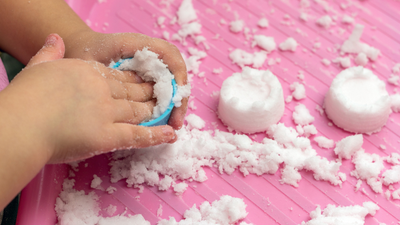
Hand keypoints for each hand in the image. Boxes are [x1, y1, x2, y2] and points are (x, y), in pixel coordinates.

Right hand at [0, 34, 176, 163]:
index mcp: (87, 72)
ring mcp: (106, 112)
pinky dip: (155, 135)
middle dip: (149, 95)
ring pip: (137, 111)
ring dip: (155, 112)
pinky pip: (136, 135)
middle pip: (131, 92)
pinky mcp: (106, 136)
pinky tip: (170, 134)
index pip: (118, 76)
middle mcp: (101, 89)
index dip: (134, 81)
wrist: (19, 125)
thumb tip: (55, 38)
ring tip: (169, 113)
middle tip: (164, 98)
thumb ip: (49, 52)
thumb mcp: (37, 67)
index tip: (144, 84)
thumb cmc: (24, 99)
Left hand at [63, 31, 187, 129]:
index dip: (178, 77)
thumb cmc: (85, 52)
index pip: (170, 56)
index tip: (175, 102)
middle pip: (177, 72)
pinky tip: (162, 122)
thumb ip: (108, 72)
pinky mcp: (150, 76)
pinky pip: (164, 90)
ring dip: (175, 104)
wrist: (81, 48)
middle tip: (176, 123)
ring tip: (172, 126)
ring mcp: (152, 64)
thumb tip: (133, 90)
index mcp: (139, 44)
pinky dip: (166, 106)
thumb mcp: (91, 61)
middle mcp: (151, 52)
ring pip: (173, 83)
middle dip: (180, 98)